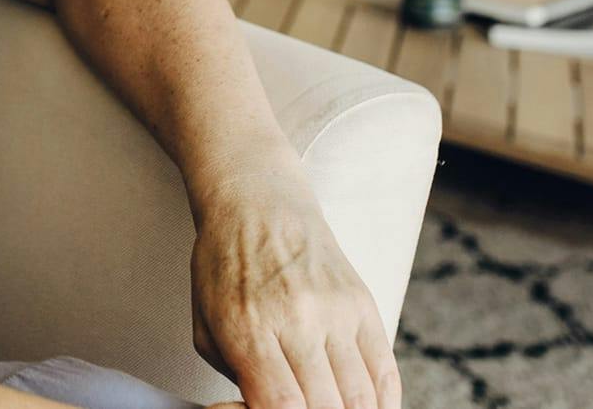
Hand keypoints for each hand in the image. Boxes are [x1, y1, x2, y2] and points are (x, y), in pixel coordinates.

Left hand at [186, 168, 402, 408]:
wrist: (259, 204)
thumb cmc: (225, 266)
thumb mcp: (206, 324)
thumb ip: (234, 378)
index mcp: (248, 326)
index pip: (282, 406)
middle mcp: (297, 319)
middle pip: (325, 408)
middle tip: (302, 407)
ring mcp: (336, 312)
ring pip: (361, 398)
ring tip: (330, 408)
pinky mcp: (364, 304)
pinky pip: (386, 373)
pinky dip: (381, 403)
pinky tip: (365, 407)